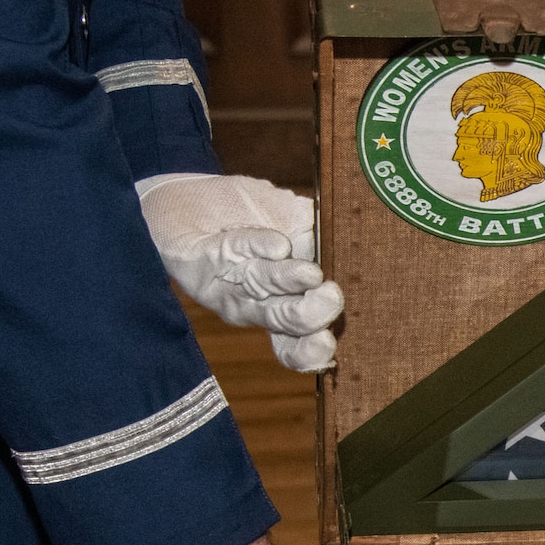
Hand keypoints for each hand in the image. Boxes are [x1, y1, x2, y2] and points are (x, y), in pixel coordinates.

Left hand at [137, 173, 342, 372]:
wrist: (185, 194)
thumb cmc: (246, 212)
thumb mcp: (296, 221)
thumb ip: (323, 239)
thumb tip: (359, 249)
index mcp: (283, 304)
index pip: (300, 341)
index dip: (313, 350)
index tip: (329, 343)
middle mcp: (255, 302)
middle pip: (283, 322)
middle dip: (309, 316)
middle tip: (331, 298)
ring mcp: (227, 282)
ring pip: (259, 292)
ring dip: (287, 282)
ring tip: (310, 274)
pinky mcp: (199, 257)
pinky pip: (231, 254)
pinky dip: (257, 247)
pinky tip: (277, 246)